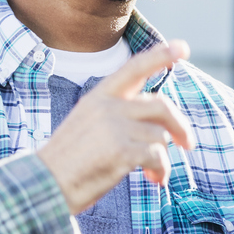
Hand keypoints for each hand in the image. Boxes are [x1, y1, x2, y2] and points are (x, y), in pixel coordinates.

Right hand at [36, 42, 196, 213]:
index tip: (183, 48)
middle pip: (161, 105)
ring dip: (164, 158)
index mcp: (99, 96)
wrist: (45, 186)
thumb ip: (118, 115)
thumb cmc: (68, 161)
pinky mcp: (121, 151)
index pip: (135, 67)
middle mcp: (107, 106)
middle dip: (180, 125)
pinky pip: (157, 156)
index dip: (160, 56)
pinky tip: (155, 179)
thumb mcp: (88, 124)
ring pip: (161, 135)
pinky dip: (161, 170)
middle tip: (188, 143)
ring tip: (156, 173)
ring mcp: (114, 127)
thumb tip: (158, 125)